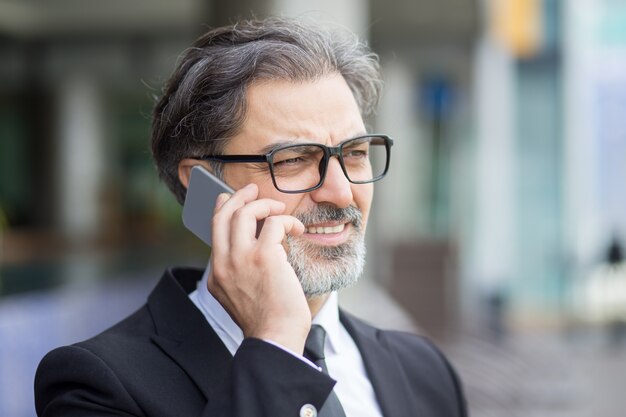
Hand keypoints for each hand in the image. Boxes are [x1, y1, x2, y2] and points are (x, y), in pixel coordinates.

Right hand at [208, 183, 309, 352]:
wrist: (275, 338)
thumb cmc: (267, 321)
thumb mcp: (241, 297)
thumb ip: (240, 273)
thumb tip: (258, 247)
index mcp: (216, 274)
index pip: (214, 230)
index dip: (223, 210)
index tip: (232, 199)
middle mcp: (223, 263)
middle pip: (223, 214)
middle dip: (238, 196)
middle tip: (254, 190)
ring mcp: (240, 258)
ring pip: (244, 212)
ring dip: (265, 204)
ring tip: (280, 209)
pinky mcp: (264, 256)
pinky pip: (274, 222)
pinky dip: (288, 221)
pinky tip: (298, 229)